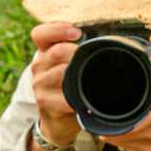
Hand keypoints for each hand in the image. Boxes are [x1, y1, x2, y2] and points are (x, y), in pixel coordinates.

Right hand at [26, 22, 82, 150]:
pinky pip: (64, 96)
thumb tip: (112, 40)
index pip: (41, 33)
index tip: (77, 33)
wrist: (58, 121)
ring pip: (61, 72)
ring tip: (89, 80)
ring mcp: (40, 84)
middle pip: (57, 51)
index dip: (57, 29)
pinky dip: (77, 99)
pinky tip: (84, 100)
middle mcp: (38, 66)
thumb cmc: (69, 89)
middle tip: (92, 59)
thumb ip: (80, 52)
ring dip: (78, 75)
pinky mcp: (44, 101)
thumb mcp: (70, 66)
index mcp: (44, 52)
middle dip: (78, 53)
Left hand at [101, 35, 150, 150]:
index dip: (106, 115)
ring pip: (119, 145)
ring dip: (115, 133)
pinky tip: (128, 131)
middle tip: (106, 108)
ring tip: (114, 118)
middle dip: (108, 122)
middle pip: (114, 134)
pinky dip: (126, 143)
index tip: (101, 105)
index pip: (119, 122)